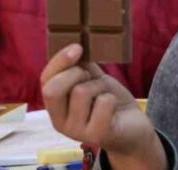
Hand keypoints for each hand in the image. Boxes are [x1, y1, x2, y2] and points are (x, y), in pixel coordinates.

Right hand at [41, 45, 166, 169]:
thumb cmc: (108, 102)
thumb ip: (79, 67)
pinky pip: (103, 103)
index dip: (59, 61)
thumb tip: (74, 43)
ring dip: (99, 86)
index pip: (45, 80)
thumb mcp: (91, 81)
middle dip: (74, 74)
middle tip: (89, 76)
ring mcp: (78, 132)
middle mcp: (61, 122)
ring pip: (81, 92)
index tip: (78, 47)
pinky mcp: (97, 135)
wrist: (132, 127)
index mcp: (55, 107)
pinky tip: (113, 108)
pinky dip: (111, 99)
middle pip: (53, 90)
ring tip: (104, 94)